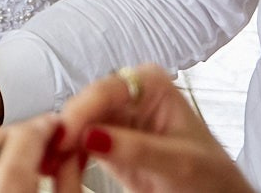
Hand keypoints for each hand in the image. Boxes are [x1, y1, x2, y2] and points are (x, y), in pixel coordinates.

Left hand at [0, 116, 85, 192]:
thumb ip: (69, 180)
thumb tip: (73, 155)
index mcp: (5, 185)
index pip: (25, 134)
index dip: (45, 125)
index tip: (57, 125)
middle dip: (22, 135)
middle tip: (44, 142)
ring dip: (0, 149)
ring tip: (24, 162)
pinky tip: (2, 179)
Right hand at [54, 65, 254, 192]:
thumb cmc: (212, 176)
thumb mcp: (179, 162)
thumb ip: (137, 148)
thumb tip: (92, 135)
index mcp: (150, 84)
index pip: (105, 90)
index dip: (80, 112)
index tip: (64, 136)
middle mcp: (129, 95)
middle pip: (84, 106)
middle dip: (65, 130)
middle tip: (48, 155)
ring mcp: (116, 120)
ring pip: (75, 127)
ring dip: (61, 147)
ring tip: (48, 166)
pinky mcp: (106, 145)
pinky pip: (77, 147)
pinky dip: (66, 159)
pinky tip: (58, 170)